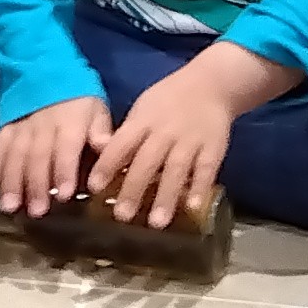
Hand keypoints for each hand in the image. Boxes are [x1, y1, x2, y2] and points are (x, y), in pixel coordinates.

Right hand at [0, 95, 116, 218]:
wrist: (43, 66)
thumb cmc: (77, 97)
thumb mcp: (96, 107)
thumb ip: (101, 130)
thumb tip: (106, 148)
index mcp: (69, 122)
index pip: (66, 147)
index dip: (65, 170)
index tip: (65, 195)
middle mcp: (43, 125)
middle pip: (38, 155)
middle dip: (36, 184)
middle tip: (36, 211)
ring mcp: (22, 126)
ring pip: (16, 154)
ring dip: (12, 180)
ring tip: (10, 206)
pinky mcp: (6, 127)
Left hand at [86, 45, 273, 226]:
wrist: (211, 84)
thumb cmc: (168, 101)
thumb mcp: (143, 110)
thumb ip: (127, 136)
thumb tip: (105, 163)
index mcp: (143, 121)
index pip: (120, 144)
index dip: (106, 165)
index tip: (94, 188)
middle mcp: (164, 132)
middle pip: (147, 162)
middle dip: (133, 189)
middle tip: (122, 217)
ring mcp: (190, 140)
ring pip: (176, 170)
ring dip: (165, 197)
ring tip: (156, 223)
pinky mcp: (213, 148)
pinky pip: (206, 170)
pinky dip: (200, 188)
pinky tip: (193, 207)